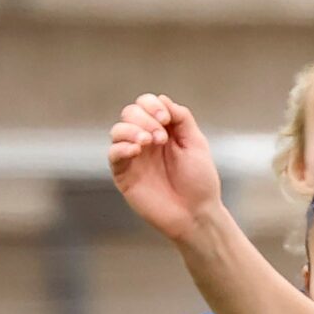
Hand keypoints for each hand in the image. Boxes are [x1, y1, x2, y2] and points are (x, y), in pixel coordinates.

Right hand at [106, 93, 224, 243]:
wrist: (197, 214)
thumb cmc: (199, 182)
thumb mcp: (196, 144)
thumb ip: (181, 118)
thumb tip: (162, 99)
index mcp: (163, 131)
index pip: (145, 104)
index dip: (152, 105)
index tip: (166, 119)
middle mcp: (145, 141)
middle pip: (130, 113)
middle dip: (145, 118)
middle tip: (161, 138)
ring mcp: (134, 157)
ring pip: (118, 130)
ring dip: (132, 130)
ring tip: (149, 142)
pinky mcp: (124, 174)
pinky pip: (113, 153)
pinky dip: (122, 147)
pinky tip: (137, 150)